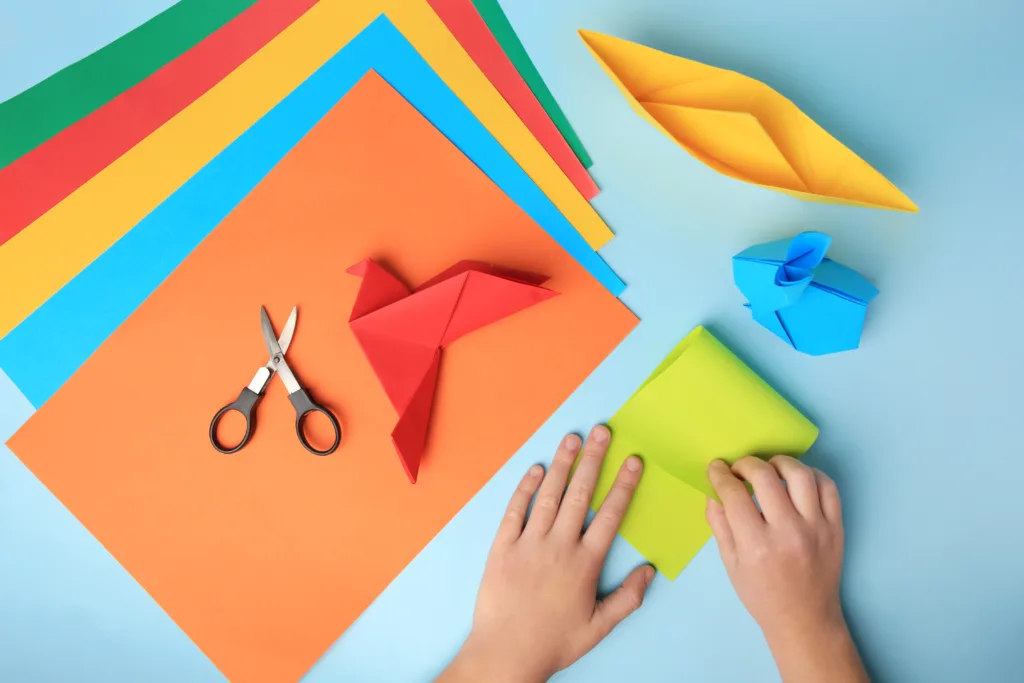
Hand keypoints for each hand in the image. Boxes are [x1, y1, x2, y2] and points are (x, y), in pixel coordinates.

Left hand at [437, 426, 653, 682]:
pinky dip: (525, 488)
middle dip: (594, 460)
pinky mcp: (502, 547)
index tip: (634, 461)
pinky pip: (515, 511)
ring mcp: (528, 544)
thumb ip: (627, 597)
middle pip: (580, 494)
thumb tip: (650, 570)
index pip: (610, 515)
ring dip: (562, 465)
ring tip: (572, 439)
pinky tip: (536, 469)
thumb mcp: (599, 627)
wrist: (505, 653)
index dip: (624, 485)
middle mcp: (559, 546)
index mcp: (585, 563)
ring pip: (549, 496)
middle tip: (602, 431)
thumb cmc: (554, 642)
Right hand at [706, 456, 867, 682]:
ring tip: (769, 468)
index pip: (734, 493)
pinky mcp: (836, 527)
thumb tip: (713, 490)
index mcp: (756, 545)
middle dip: (746, 463)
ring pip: (801, 474)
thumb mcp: (730, 563)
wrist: (805, 620)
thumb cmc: (761, 595)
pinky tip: (796, 479)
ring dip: (780, 462)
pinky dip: (811, 474)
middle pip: (765, 476)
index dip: (720, 474)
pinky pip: (828, 487)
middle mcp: (788, 532)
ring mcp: (816, 528)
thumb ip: (719, 524)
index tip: (716, 468)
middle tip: (739, 468)